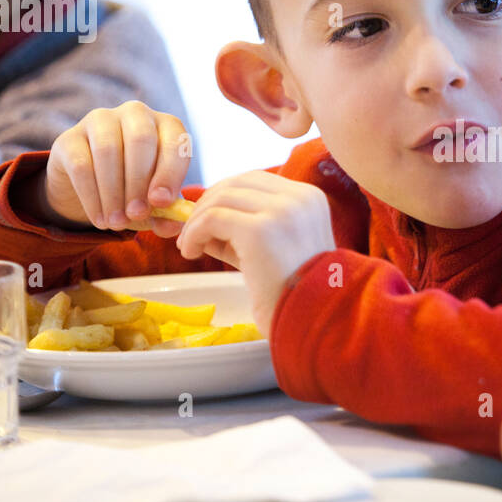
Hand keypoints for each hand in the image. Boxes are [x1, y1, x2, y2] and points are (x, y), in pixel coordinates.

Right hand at [43, 101, 193, 235]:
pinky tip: (99, 218)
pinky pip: (81, 165)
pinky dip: (92, 196)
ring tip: (117, 222)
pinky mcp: (69, 137)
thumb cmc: (134, 190)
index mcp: (165, 126)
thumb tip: (174, 227)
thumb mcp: (153, 204)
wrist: (89, 188)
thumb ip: (166, 215)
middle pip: (140, 139)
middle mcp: (135, 114)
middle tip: (136, 214)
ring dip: (114, 193)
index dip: (170, 172)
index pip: (174, 140)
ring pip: (108, 150)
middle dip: (139, 182)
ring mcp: (100, 121)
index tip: (161, 203)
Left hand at [174, 170, 335, 338]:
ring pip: (221, 198)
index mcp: (310, 198)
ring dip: (196, 222)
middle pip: (236, 182)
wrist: (312, 322)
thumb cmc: (294, 293)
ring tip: (189, 247)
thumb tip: (200, 216)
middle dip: (206, 205)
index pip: (256, 180)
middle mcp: (299, 198)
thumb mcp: (272, 249)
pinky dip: (194, 234)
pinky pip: (212, 219)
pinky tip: (191, 253)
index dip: (224, 195)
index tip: (206, 218)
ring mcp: (282, 211)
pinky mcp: (260, 230)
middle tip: (190, 233)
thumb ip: (243, 228)